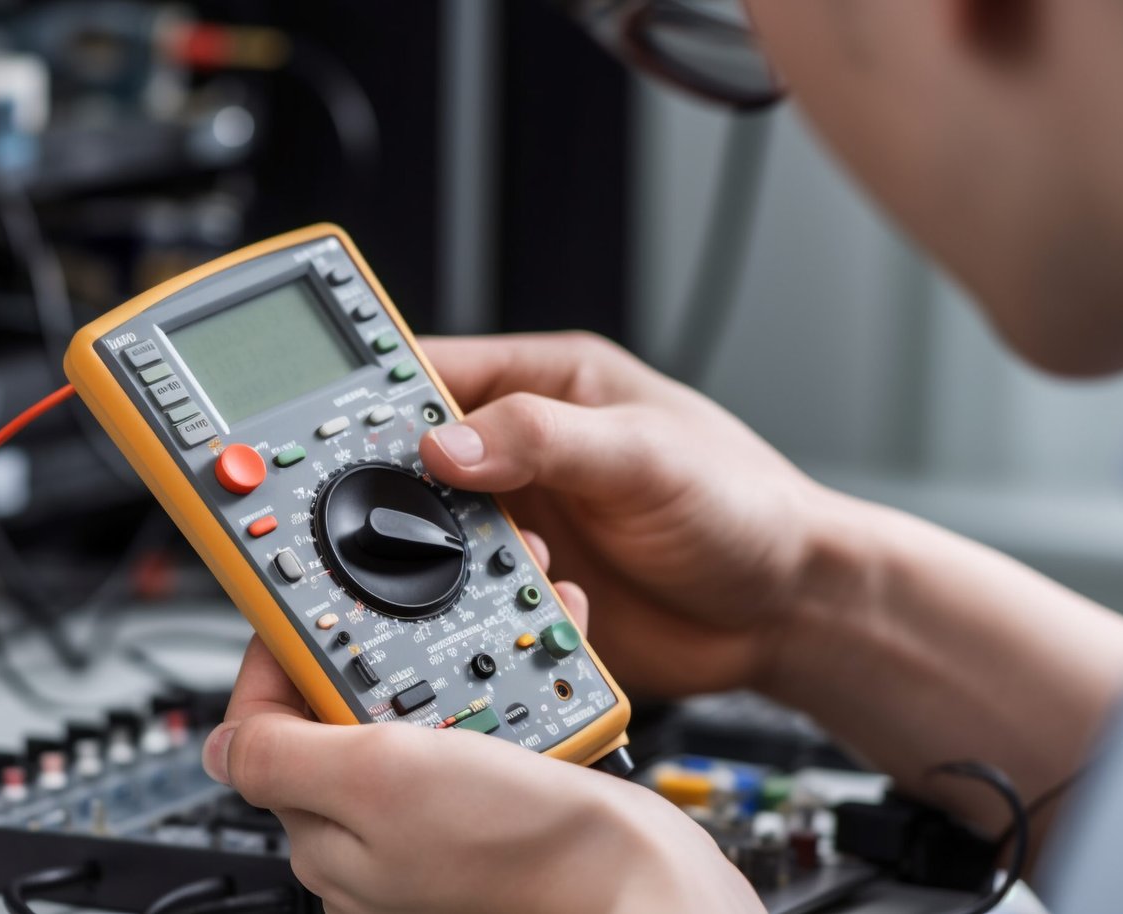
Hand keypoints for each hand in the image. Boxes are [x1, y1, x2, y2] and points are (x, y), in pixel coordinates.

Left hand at [205, 636, 763, 913]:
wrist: (638, 876)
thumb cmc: (519, 848)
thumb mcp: (377, 780)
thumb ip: (281, 755)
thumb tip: (210, 746)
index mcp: (327, 827)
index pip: (264, 724)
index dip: (280, 653)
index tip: (304, 601)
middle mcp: (373, 827)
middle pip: (339, 707)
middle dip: (373, 644)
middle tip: (407, 602)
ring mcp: (432, 814)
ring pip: (413, 705)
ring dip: (441, 652)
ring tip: (479, 622)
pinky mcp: (490, 800)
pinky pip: (474, 722)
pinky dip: (495, 684)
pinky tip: (523, 665)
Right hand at [418, 332, 860, 695]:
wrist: (790, 613)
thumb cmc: (744, 506)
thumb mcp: (644, 455)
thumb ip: (542, 440)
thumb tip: (444, 447)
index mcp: (547, 386)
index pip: (433, 373)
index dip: (378, 398)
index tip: (331, 430)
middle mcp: (524, 454)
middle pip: (417, 461)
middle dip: (398, 491)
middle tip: (383, 516)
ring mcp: (522, 523)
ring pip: (432, 537)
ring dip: (441, 559)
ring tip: (480, 566)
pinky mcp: (528, 589)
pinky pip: (467, 599)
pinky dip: (473, 610)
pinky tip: (517, 607)